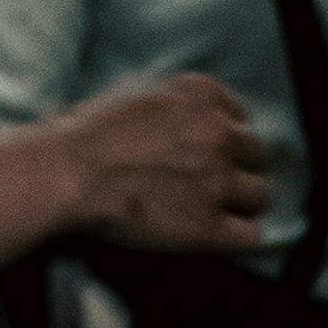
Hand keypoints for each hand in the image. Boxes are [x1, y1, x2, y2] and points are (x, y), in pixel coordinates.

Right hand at [50, 75, 270, 256]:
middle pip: (255, 154)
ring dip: (241, 201)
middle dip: (237, 167)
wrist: (67, 173)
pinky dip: (238, 235)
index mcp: (200, 97)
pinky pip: (251, 233)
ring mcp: (217, 180)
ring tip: (214, 209)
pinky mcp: (210, 225)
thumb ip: (176, 103)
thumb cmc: (87, 134)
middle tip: (211, 182)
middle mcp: (218, 133)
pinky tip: (218, 233)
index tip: (211, 151)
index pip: (240, 117)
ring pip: (260, 193)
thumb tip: (193, 120)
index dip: (225, 138)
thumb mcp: (136, 93)